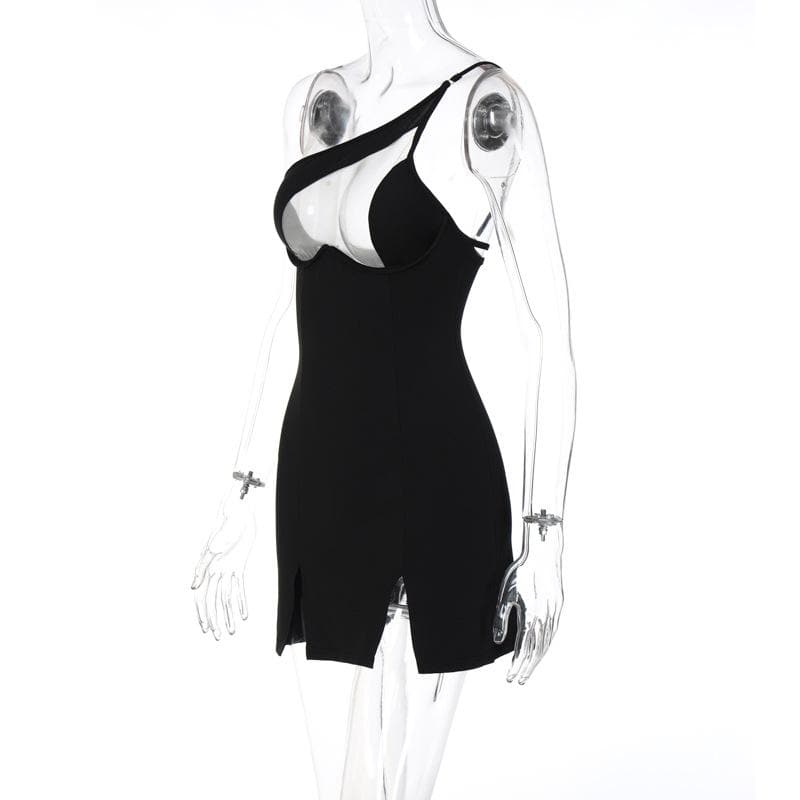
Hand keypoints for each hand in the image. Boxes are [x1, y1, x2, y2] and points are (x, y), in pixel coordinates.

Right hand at [190, 485, 256, 639]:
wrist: (239, 511)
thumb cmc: (226, 524)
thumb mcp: (215, 545)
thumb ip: (203, 567)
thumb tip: (193, 587)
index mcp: (207, 568)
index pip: (202, 596)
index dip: (203, 613)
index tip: (204, 628)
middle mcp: (216, 571)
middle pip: (215, 600)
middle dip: (216, 618)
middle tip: (219, 636)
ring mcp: (227, 569)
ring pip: (227, 597)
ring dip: (229, 614)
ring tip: (232, 630)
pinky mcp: (238, 565)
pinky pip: (239, 587)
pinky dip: (241, 601)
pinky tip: (244, 614)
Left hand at [493, 519, 563, 684]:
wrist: (543, 555)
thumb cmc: (521, 572)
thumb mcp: (505, 595)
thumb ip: (501, 619)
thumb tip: (497, 641)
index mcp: (530, 618)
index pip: (522, 650)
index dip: (516, 666)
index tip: (510, 677)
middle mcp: (544, 620)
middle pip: (536, 652)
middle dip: (526, 669)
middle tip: (518, 681)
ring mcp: (553, 615)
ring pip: (546, 644)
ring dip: (537, 660)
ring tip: (528, 670)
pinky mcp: (558, 608)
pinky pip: (552, 633)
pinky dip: (545, 646)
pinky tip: (540, 650)